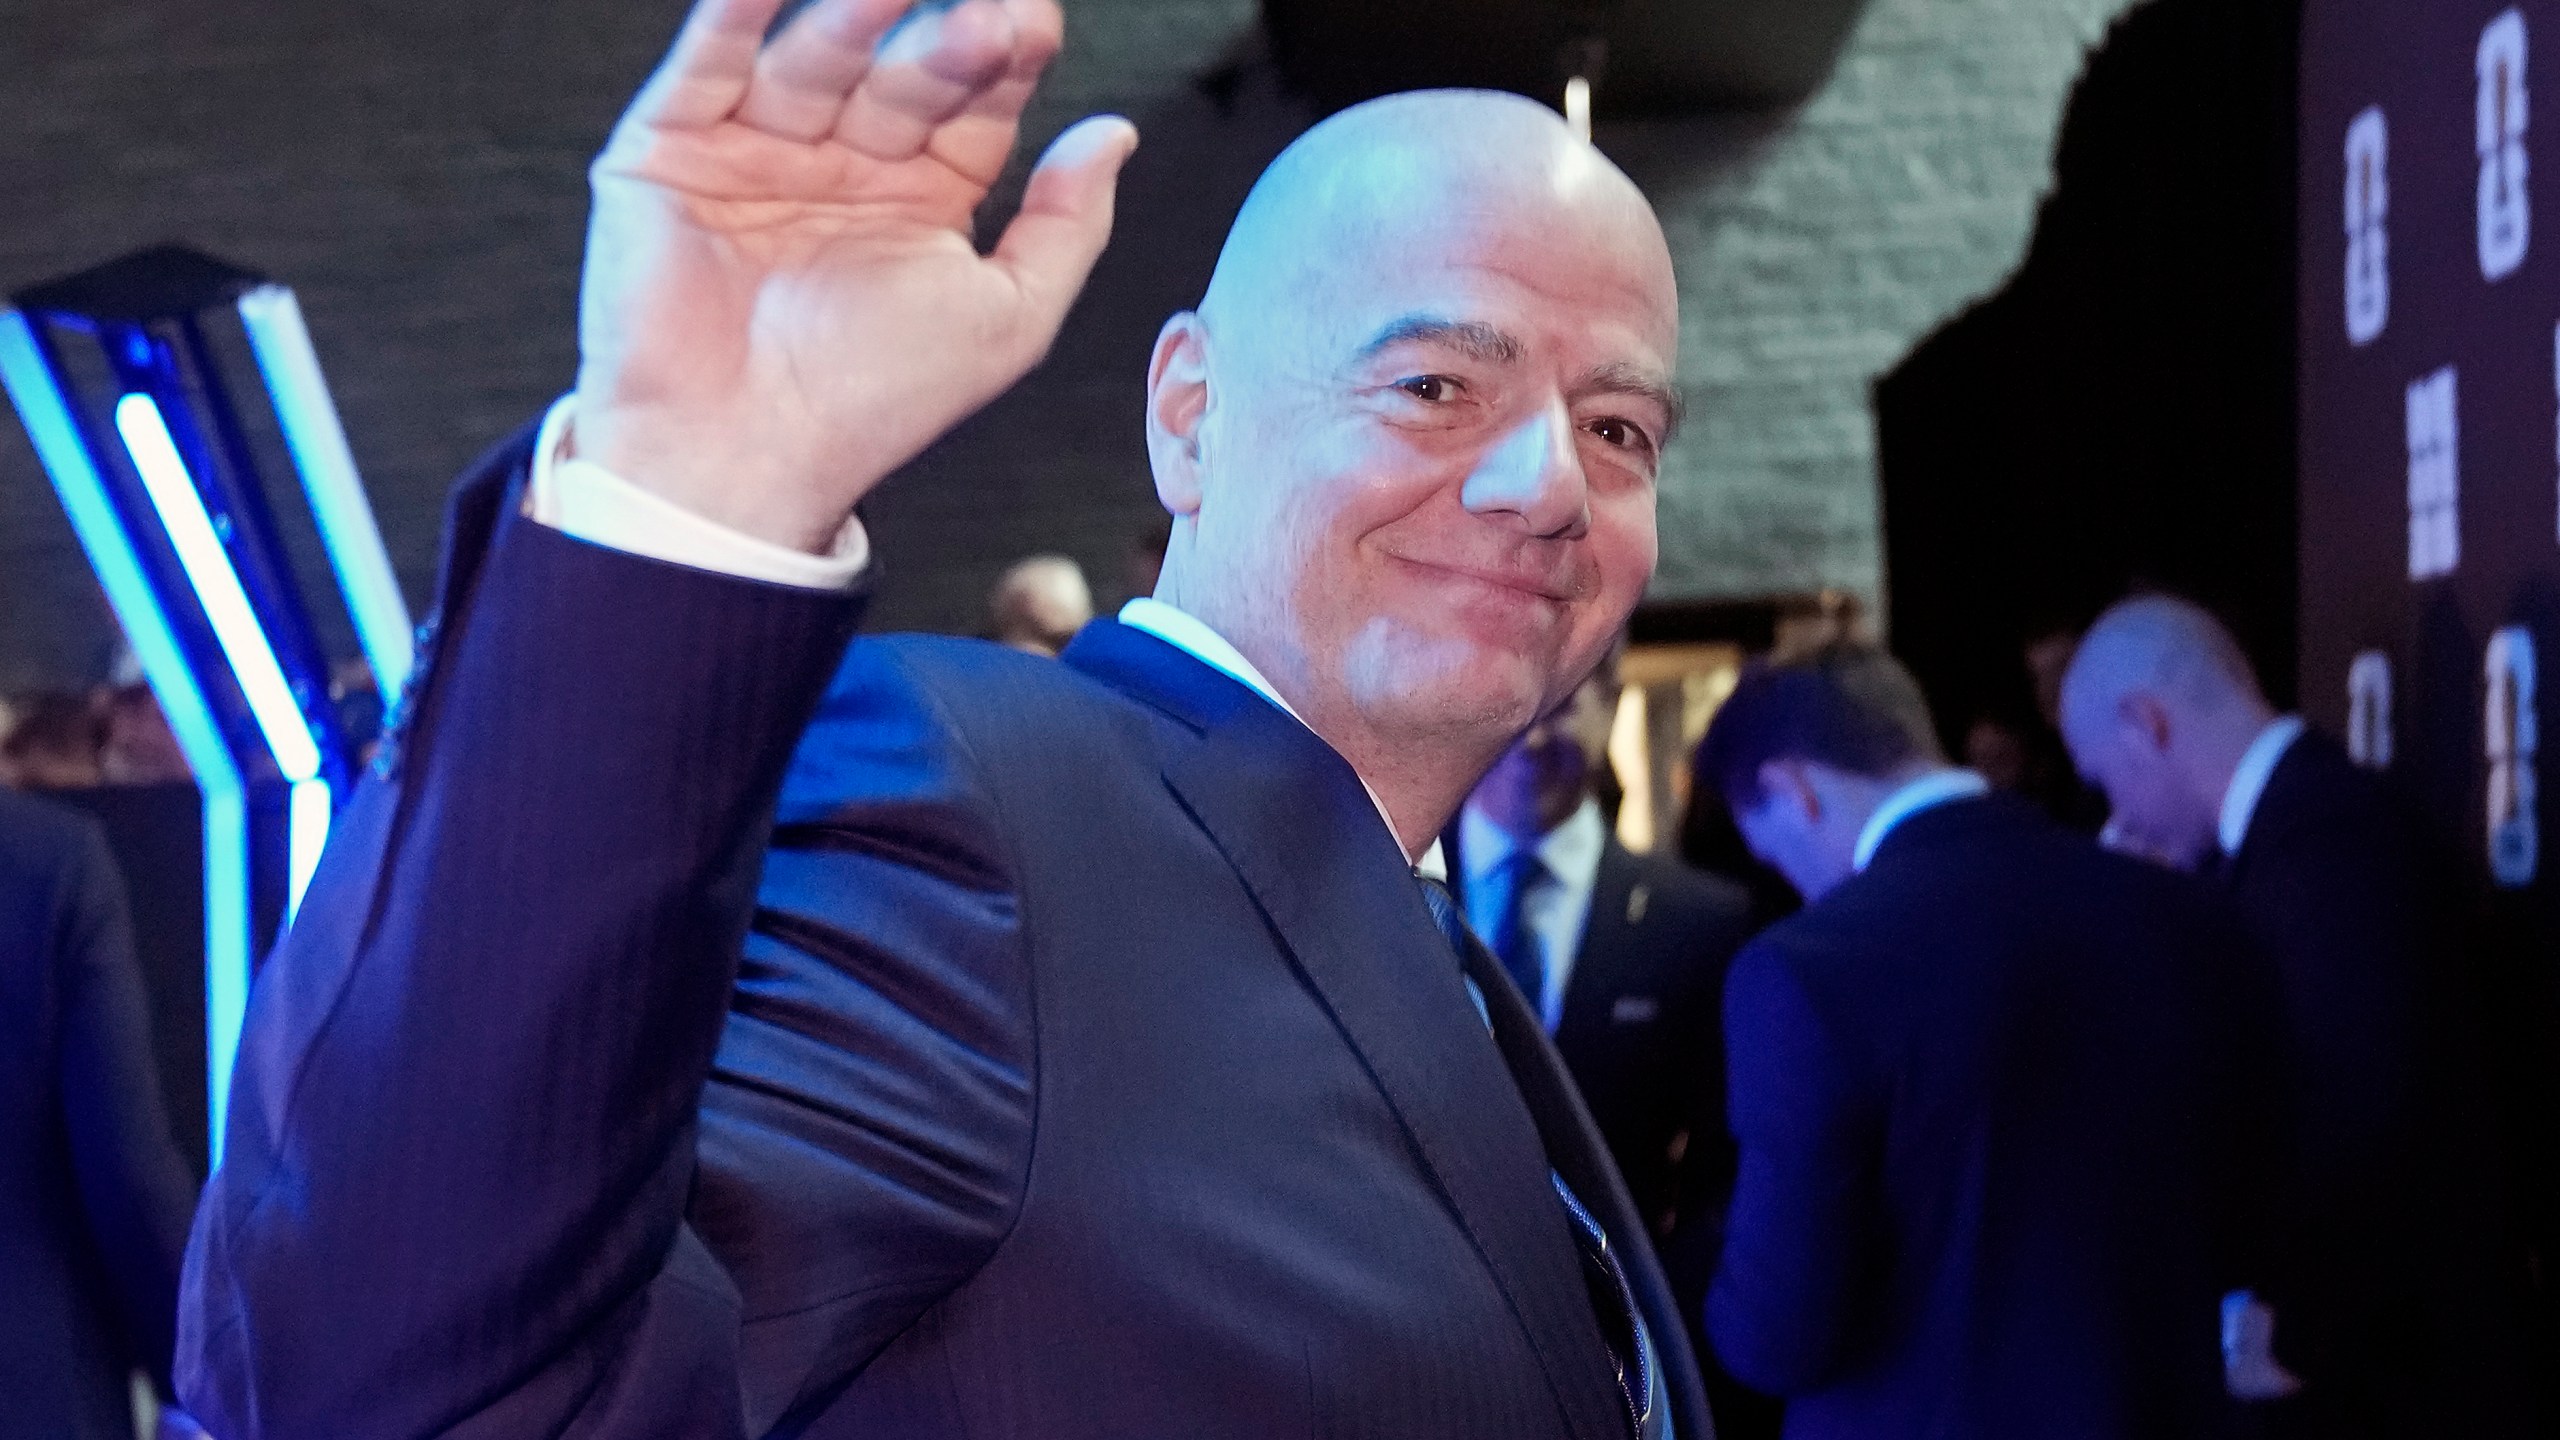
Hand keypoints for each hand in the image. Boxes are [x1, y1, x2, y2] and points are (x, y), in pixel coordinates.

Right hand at [571, 0, 1136, 550]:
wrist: (741, 456)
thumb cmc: (871, 407)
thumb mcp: (1008, 320)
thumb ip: (1068, 226)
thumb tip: (1113, 137)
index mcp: (918, 204)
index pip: (970, 106)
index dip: (1004, 61)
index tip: (1033, 26)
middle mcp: (841, 168)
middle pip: (901, 71)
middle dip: (944, 40)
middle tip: (984, 20)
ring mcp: (757, 151)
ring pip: (816, 56)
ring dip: (858, 12)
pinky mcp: (671, 148)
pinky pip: (708, 60)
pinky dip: (733, 11)